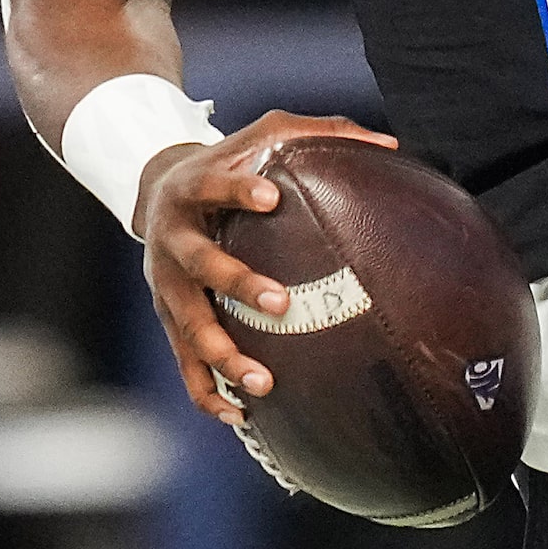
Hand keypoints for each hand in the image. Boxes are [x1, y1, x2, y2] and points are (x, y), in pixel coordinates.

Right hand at [134, 109, 395, 424]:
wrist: (158, 190)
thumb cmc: (227, 162)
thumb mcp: (261, 135)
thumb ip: (318, 133)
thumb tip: (389, 144)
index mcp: (193, 188)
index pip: (214, 184)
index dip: (239, 189)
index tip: (273, 197)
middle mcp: (172, 239)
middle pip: (199, 264)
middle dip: (237, 282)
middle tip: (281, 302)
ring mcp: (166, 285)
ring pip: (189, 325)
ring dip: (223, 355)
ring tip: (263, 381)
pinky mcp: (169, 319)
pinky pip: (183, 364)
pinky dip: (207, 392)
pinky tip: (239, 415)